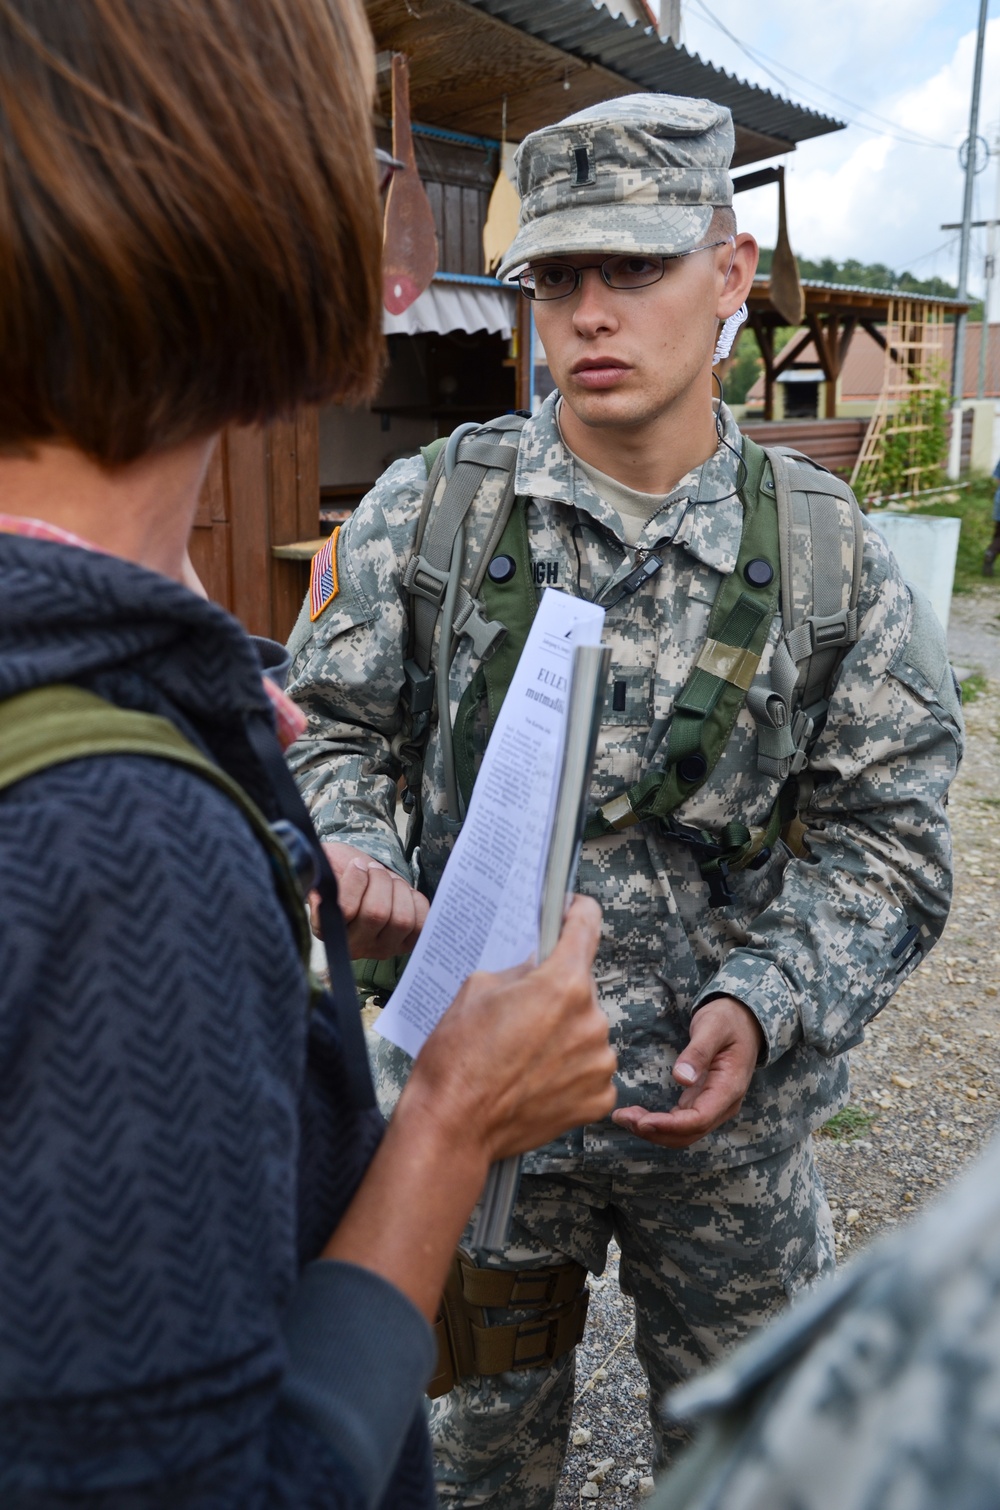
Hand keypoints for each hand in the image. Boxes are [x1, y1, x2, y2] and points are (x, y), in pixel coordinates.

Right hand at [318, 841, 427, 958]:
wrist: (362, 881)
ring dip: (399, 890)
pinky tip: (405, 893)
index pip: (345, 909)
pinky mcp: (405, 944)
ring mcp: (382, 948)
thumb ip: (321, 872)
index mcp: (327, 929)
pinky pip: (421, 924)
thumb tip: (324, 877)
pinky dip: (416, 902)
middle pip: (376, 914)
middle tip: (375, 869)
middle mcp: (354, 946)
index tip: (357, 864)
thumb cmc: (342, 874)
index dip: (356, 880)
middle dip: (380, 881)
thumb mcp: (325, 869)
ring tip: (390, 881)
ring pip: (401, 920)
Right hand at [405, 896, 617, 1164]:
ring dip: (564, 1034)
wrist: (452, 1127)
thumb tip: (537, 965)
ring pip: (586, 1030)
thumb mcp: (476, 989)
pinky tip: (537, 1079)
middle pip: (581, 988)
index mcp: (563, 984)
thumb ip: (518, 970)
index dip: (577, 913)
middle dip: (556, 992)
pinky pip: (590, 1069)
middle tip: (520, 1012)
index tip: (572, 911)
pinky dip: (570, 1070)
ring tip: (524, 1054)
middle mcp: (591, 1021)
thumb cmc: (456, 1060)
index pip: (587, 927)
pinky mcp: (598, 1098)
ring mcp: (599, 1063)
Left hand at [611, 996, 762, 1148]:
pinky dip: (659, 1123)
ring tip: (623, 1117)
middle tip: (622, 1117)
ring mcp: (714, 1105)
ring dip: (654, 1130)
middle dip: (655, 1131)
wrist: (743, 1019)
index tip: (642, 1121)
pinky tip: (638, 1115)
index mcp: (729, 1088)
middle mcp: (723, 1104)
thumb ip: (699, 1052)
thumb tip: (681, 1078)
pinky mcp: (702, 1101)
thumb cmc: (728, 1020)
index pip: (699, 1119)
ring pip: (683, 1132)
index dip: (669, 1125)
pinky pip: (681, 1121)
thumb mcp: (713, 1027)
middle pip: (689, 1132)